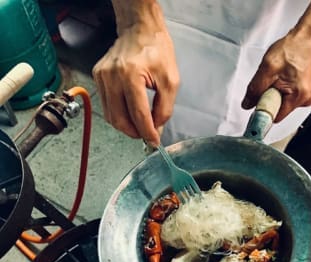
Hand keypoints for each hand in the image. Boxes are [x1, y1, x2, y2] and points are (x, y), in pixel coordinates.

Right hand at [92, 11, 178, 146]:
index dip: (147, 132)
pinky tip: (130, 112)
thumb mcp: (170, 80)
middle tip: (147, 135)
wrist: (139, 29)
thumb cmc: (156, 49)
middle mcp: (112, 76)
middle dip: (135, 132)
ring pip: (110, 116)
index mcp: (130, 75)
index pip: (138, 114)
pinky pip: (107, 106)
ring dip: (126, 126)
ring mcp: (102, 77)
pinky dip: (119, 115)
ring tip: (140, 124)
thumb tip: (156, 128)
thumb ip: (165, 108)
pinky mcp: (97, 78)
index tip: (154, 141)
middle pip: (120, 119)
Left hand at [241, 30, 310, 121]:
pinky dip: (281, 89)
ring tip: (279, 76)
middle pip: (277, 110)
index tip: (256, 105)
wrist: (307, 38)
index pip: (274, 117)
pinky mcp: (304, 92)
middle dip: (269, 98)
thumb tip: (247, 104)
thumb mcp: (267, 67)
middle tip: (271, 81)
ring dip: (275, 92)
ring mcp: (305, 96)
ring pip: (281, 103)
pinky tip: (283, 77)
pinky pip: (286, 97)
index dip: (263, 110)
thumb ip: (255, 89)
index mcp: (298, 96)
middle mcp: (305, 99)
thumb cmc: (293, 48)